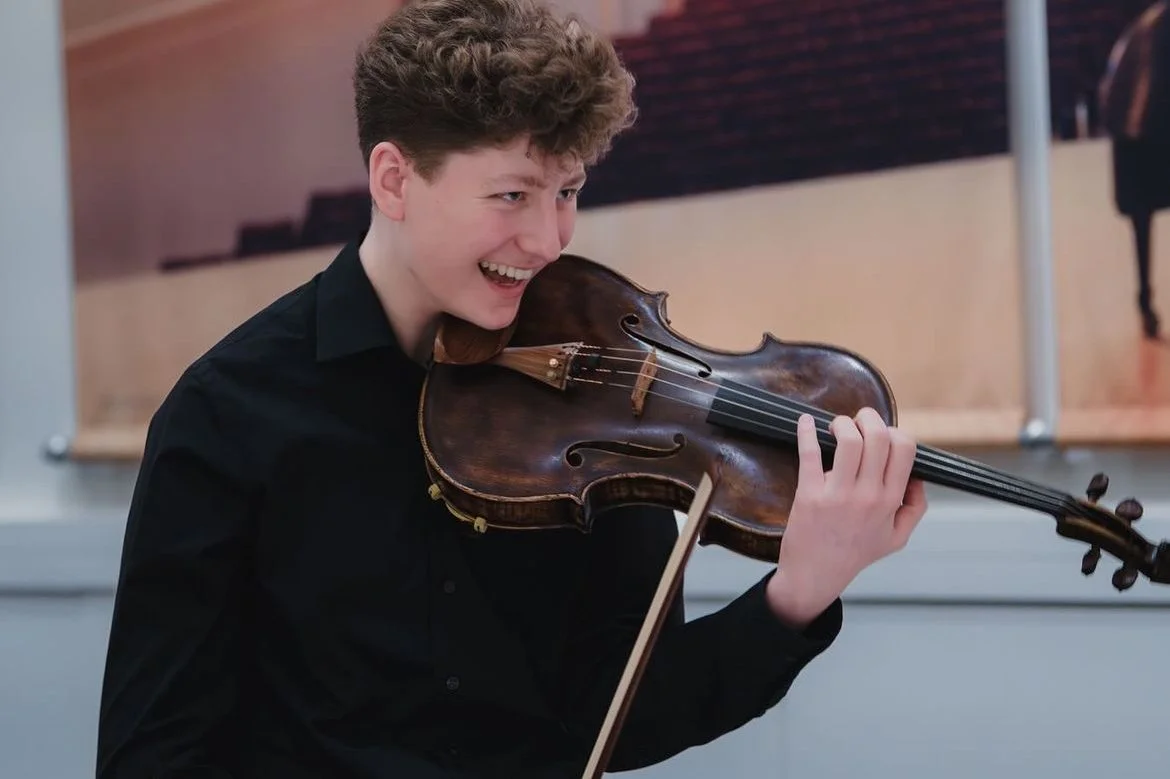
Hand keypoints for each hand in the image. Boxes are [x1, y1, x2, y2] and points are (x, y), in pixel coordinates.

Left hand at [766, 408, 927, 628]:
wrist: (816, 575)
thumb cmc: (854, 553)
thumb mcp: (897, 538)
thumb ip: (915, 507)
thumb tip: (918, 478)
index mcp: (890, 501)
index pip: (904, 449)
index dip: (895, 432)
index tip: (881, 434)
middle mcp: (868, 496)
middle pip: (878, 438)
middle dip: (869, 418)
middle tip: (858, 420)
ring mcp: (838, 495)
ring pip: (849, 442)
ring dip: (843, 424)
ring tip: (836, 426)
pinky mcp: (809, 494)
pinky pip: (809, 454)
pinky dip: (805, 432)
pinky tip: (805, 422)